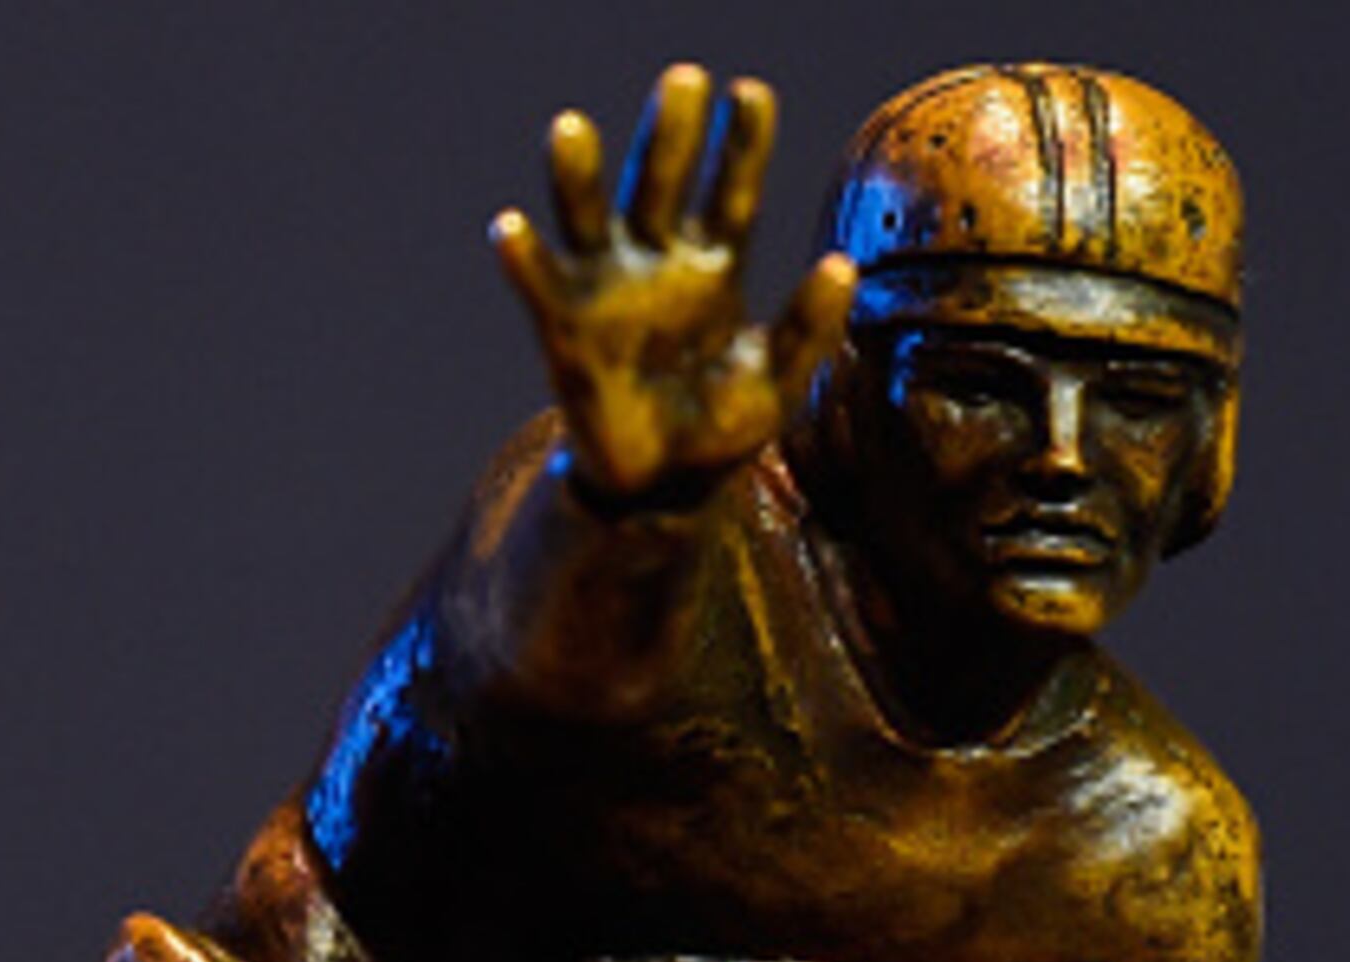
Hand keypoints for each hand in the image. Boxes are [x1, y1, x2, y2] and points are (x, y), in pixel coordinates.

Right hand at [491, 64, 853, 508]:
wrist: (661, 492)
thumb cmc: (721, 432)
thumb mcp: (780, 382)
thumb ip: (809, 327)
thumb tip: (840, 266)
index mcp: (714, 269)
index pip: (729, 192)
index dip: (740, 144)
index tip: (748, 94)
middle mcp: (657, 268)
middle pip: (660, 186)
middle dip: (669, 134)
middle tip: (681, 80)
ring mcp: (608, 295)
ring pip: (590, 220)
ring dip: (578, 177)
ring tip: (570, 127)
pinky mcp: (566, 335)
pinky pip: (541, 289)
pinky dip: (524, 259)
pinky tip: (510, 227)